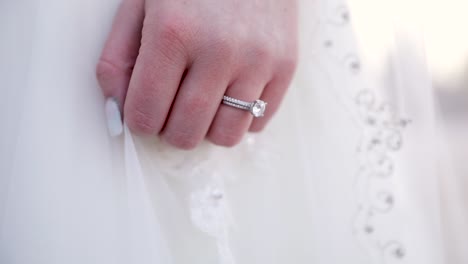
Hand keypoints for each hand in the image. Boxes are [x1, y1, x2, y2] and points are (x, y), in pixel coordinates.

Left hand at [97, 0, 297, 148]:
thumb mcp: (141, 5)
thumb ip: (119, 58)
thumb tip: (117, 111)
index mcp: (173, 31)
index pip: (146, 114)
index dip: (140, 120)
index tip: (145, 112)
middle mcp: (219, 50)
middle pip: (185, 133)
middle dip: (170, 129)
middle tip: (172, 108)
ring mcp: (257, 60)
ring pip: (225, 136)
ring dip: (207, 128)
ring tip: (203, 102)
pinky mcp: (285, 66)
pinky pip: (258, 123)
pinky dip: (239, 118)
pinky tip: (230, 92)